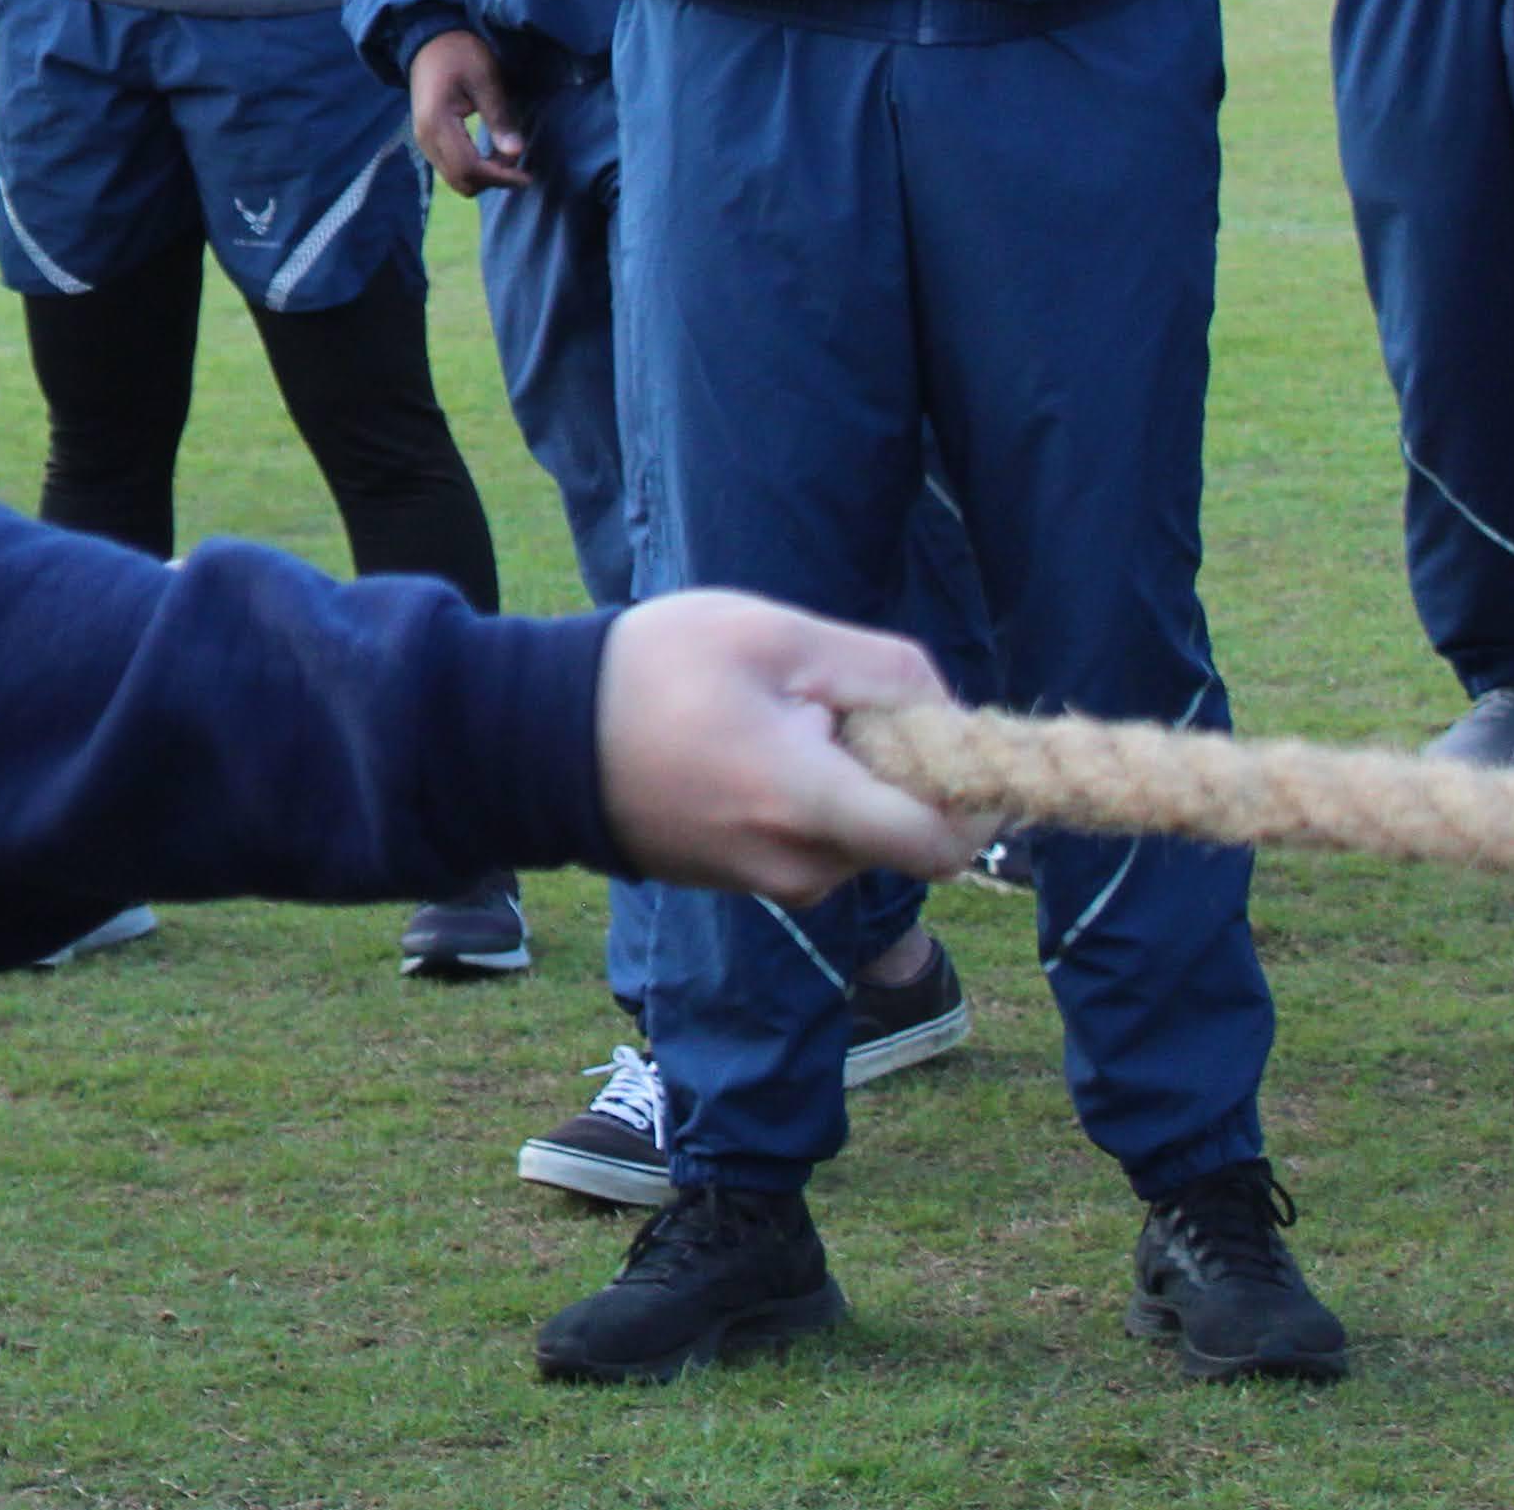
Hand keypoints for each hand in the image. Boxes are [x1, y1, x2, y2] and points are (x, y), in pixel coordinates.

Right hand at [403, 29, 526, 194]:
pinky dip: (475, 169)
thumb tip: (516, 153)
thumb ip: (499, 116)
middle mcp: (425, 139)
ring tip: (509, 158)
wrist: (429, 41)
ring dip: (484, 177)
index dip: (500, 177)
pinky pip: (451, 168)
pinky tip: (493, 155)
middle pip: (461, 180)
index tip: (528, 176)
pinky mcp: (428, 141)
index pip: (469, 167)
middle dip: (493, 181)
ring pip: (456, 178)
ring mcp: (424, 142)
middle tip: (521, 167)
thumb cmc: (460, 54)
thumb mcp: (485, 79)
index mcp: (437, 123)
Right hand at [595, 590, 979, 900]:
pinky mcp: (738, 882)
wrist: (531, 737)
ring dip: (848, 783)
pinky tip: (748, 749)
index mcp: (809, 803)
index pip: (943, 843)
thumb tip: (944, 708)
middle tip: (834, 703)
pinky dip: (808, 802)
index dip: (982, 801)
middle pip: (902, 834)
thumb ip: (876, 668)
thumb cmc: (649, 672)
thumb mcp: (769, 633)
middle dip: (896, 771)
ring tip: (774, 719)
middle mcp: (798, 864)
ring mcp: (765, 881)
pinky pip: (809, 846)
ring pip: (856, 839)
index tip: (966, 746)